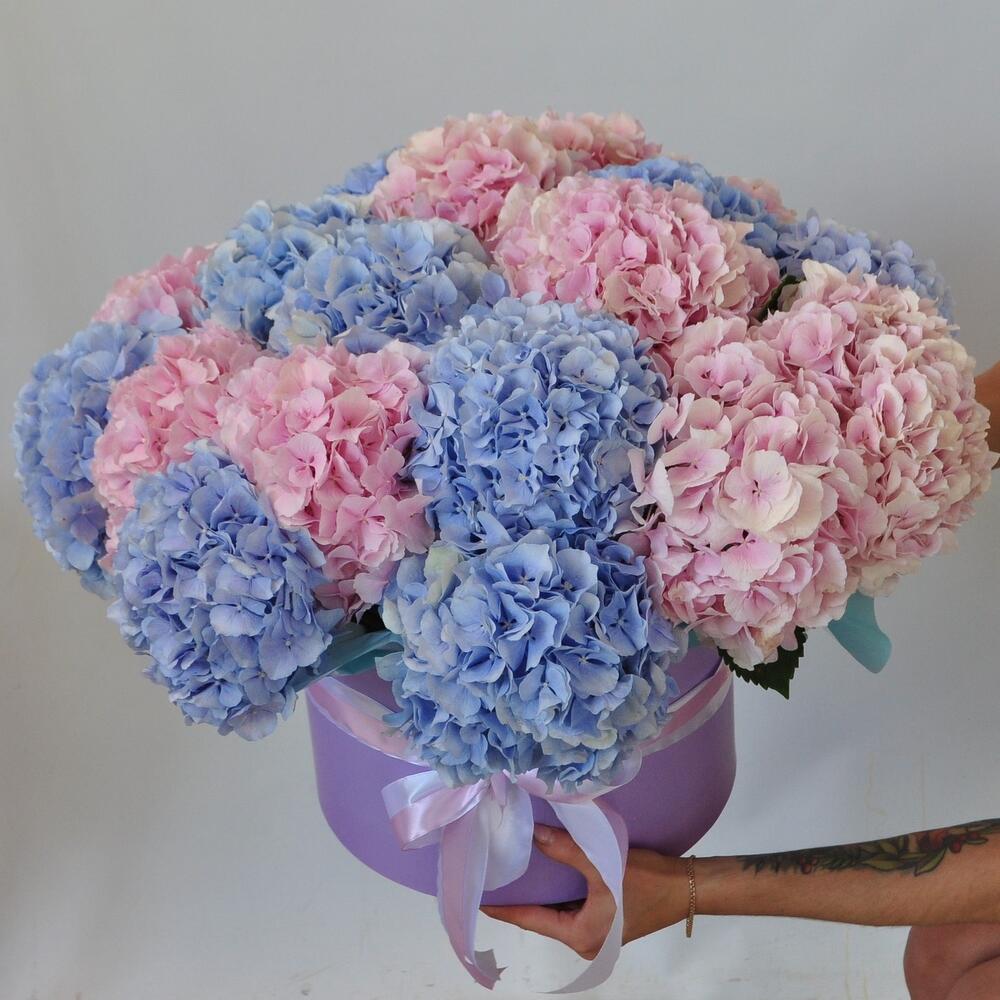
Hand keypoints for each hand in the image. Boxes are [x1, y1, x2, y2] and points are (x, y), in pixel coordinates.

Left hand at [481, 824, 689, 959]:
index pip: (532, 920)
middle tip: (494, 877)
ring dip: (541, 894)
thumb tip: (533, 835)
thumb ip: (567, 851)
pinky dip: (558, 893)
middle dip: (521, 899)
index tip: (479, 900)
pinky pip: (572, 908)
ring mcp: (597, 935)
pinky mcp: (606, 923)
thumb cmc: (649, 880)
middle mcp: (586, 942)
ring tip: (513, 873)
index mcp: (582, 936)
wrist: (688, 887)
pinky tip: (546, 874)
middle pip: (543, 919)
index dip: (505, 908)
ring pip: (558, 913)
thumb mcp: (604, 863)